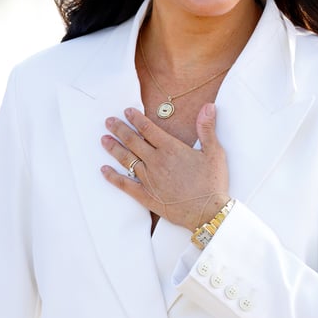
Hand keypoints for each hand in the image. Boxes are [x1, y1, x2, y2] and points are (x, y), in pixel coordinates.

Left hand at [101, 103, 229, 230]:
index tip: (127, 111)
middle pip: (132, 141)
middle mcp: (156, 161)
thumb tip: (209, 106)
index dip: (136, 118)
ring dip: (113, 148)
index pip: (148, 128)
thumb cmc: (212, 183)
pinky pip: (125, 184)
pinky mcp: (146, 196)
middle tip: (108, 121)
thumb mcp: (214, 152)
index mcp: (171, 149)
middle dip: (119, 129)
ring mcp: (148, 179)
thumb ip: (207, 129)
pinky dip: (113, 176)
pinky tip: (104, 170)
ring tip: (104, 139)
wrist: (207, 212)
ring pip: (126, 159)